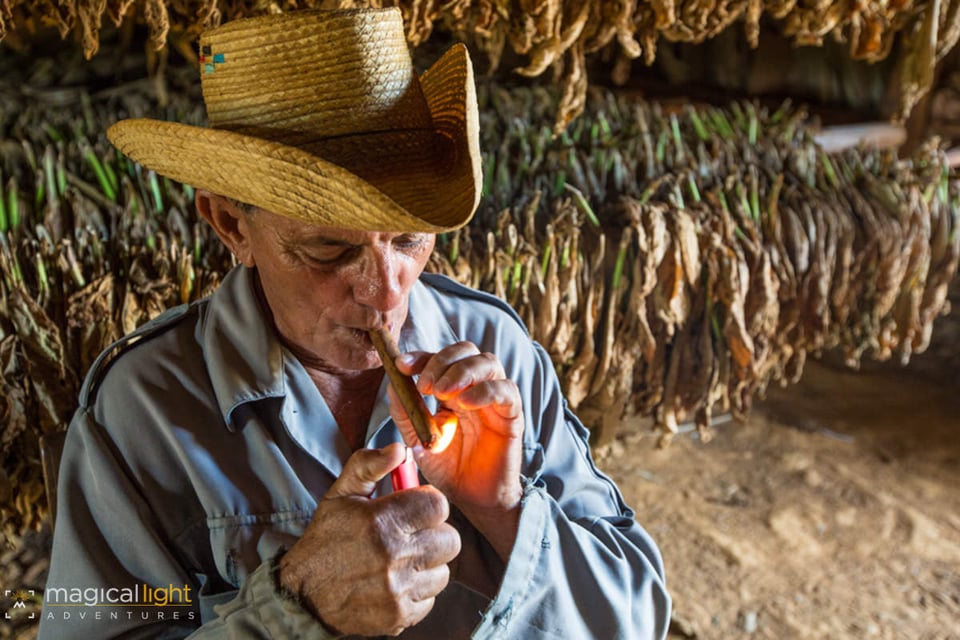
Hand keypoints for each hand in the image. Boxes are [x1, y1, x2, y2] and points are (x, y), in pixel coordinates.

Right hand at [279, 444, 460, 636]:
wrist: (303, 593)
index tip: (415, 508)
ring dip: (427, 564)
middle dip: (433, 533)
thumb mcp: (341, 494)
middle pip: (450, 539)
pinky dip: (417, 591)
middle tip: (412, 534)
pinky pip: (431, 599)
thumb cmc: (326, 540)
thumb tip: (399, 449)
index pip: (438, 505)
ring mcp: (398, 589)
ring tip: (402, 560)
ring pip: (443, 571)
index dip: (428, 504)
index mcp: (381, 521)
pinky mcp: (400, 615)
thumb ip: (370, 465)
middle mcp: (393, 556)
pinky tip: (396, 582)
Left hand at [389, 342, 523, 558]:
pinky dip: (486, 390)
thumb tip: (393, 384)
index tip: (402, 366)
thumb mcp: (418, 440)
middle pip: (466, 350)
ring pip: (488, 362)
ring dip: (462, 371)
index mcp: (451, 390)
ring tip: (443, 393)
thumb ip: (406, 413)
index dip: (421, 357)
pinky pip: (506, 390)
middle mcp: (474, 388)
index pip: (439, 359)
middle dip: (442, 360)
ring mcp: (494, 399)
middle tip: (426, 386)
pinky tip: (466, 404)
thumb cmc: (449, 468)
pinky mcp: (511, 414)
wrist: (473, 498)